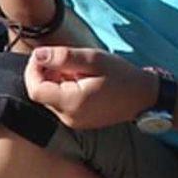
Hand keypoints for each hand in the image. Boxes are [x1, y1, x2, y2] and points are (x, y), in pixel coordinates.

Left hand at [24, 46, 157, 129]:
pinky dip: (64, 88)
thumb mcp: (93, 59)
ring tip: (77, 70)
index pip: (35, 89)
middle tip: (66, 60)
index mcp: (72, 104)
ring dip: (56, 80)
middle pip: (41, 93)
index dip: (33, 70)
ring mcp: (73, 122)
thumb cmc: (122, 76)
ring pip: (50, 98)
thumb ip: (63, 57)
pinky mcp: (78, 121)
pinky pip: (61, 103)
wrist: (145, 97)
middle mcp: (69, 118)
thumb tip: (37, 55)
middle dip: (46, 74)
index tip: (43, 55)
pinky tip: (81, 80)